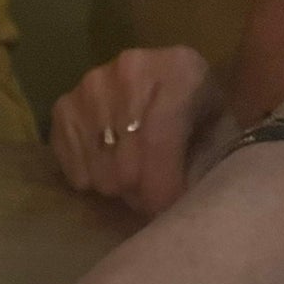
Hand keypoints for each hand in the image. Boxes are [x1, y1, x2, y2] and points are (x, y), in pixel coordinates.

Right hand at [52, 46, 236, 217]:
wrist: (168, 92)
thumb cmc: (202, 119)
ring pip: (101, 173)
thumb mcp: (220, 135)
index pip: (159, 140)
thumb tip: (182, 206)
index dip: (162, 187)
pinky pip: (75, 170)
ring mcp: (91, 86)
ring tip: (136, 178)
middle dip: (144, 191)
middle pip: (127, 164)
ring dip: (119, 188)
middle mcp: (130, 68)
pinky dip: (92, 180)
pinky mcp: (63, 107)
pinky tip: (110, 167)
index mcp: (179, 69)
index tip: (167, 215)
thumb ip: (206, 164)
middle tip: (157, 193)